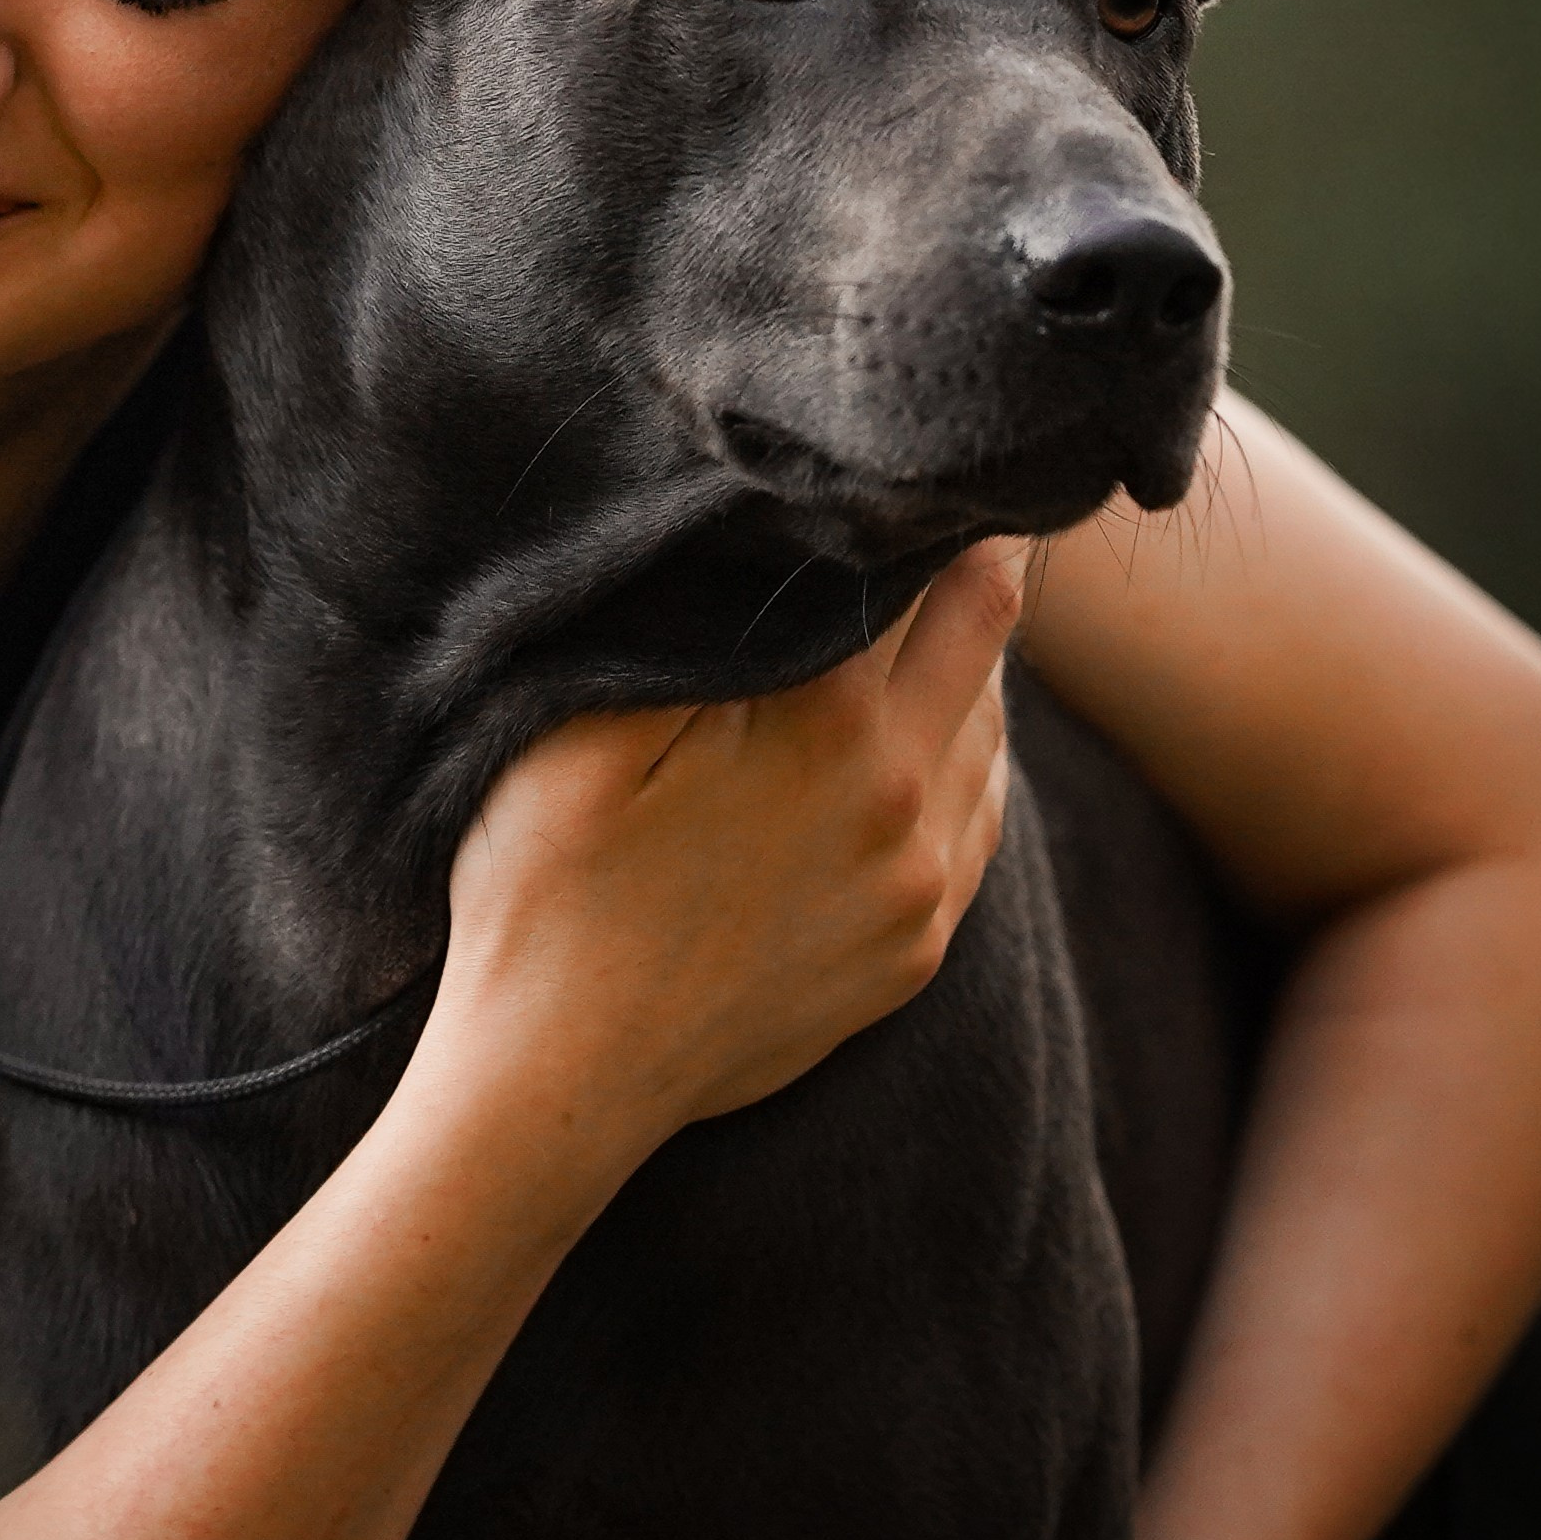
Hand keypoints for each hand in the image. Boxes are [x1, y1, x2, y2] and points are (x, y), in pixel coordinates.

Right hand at [423, 540, 1024, 1176]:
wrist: (558, 1080)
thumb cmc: (545, 883)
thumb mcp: (589, 723)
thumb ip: (696, 623)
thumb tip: (773, 531)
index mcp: (829, 718)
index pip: (919, 558)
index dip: (907, 497)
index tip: (893, 459)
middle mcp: (906, 794)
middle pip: (987, 622)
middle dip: (963, 553)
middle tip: (926, 503)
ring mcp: (922, 882)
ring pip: (995, 722)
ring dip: (964, 657)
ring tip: (916, 604)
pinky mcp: (917, 949)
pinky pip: (983, 818)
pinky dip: (963, 754)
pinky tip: (920, 728)